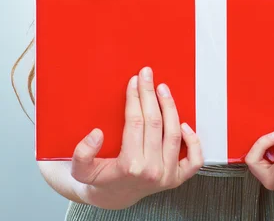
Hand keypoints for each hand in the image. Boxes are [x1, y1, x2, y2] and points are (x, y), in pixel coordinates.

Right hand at [70, 67, 203, 209]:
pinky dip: (193, 141)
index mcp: (130, 166)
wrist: (112, 198)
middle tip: (147, 75)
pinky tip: (185, 123)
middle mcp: (152, 171)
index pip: (135, 123)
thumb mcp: (80, 170)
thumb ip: (82, 153)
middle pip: (155, 123)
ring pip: (173, 133)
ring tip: (162, 89)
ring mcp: (167, 176)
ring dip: (170, 107)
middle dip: (150, 94)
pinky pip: (194, 160)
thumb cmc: (99, 180)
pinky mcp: (177, 178)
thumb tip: (96, 134)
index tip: (133, 82)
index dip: (134, 98)